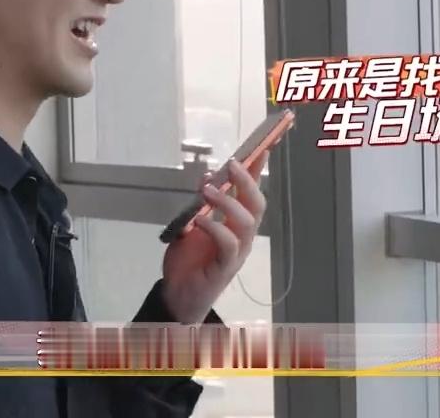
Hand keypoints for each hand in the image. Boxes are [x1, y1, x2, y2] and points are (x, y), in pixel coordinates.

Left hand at [160, 155, 267, 323]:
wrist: (177, 295)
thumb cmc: (188, 259)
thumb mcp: (191, 224)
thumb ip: (200, 204)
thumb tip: (207, 177)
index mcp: (236, 223)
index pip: (251, 192)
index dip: (258, 170)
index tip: (262, 146)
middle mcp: (242, 236)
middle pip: (256, 204)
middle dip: (247, 181)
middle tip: (232, 164)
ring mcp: (237, 252)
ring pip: (247, 222)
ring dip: (229, 202)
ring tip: (208, 190)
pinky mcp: (225, 267)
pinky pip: (228, 245)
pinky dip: (215, 228)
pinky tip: (200, 220)